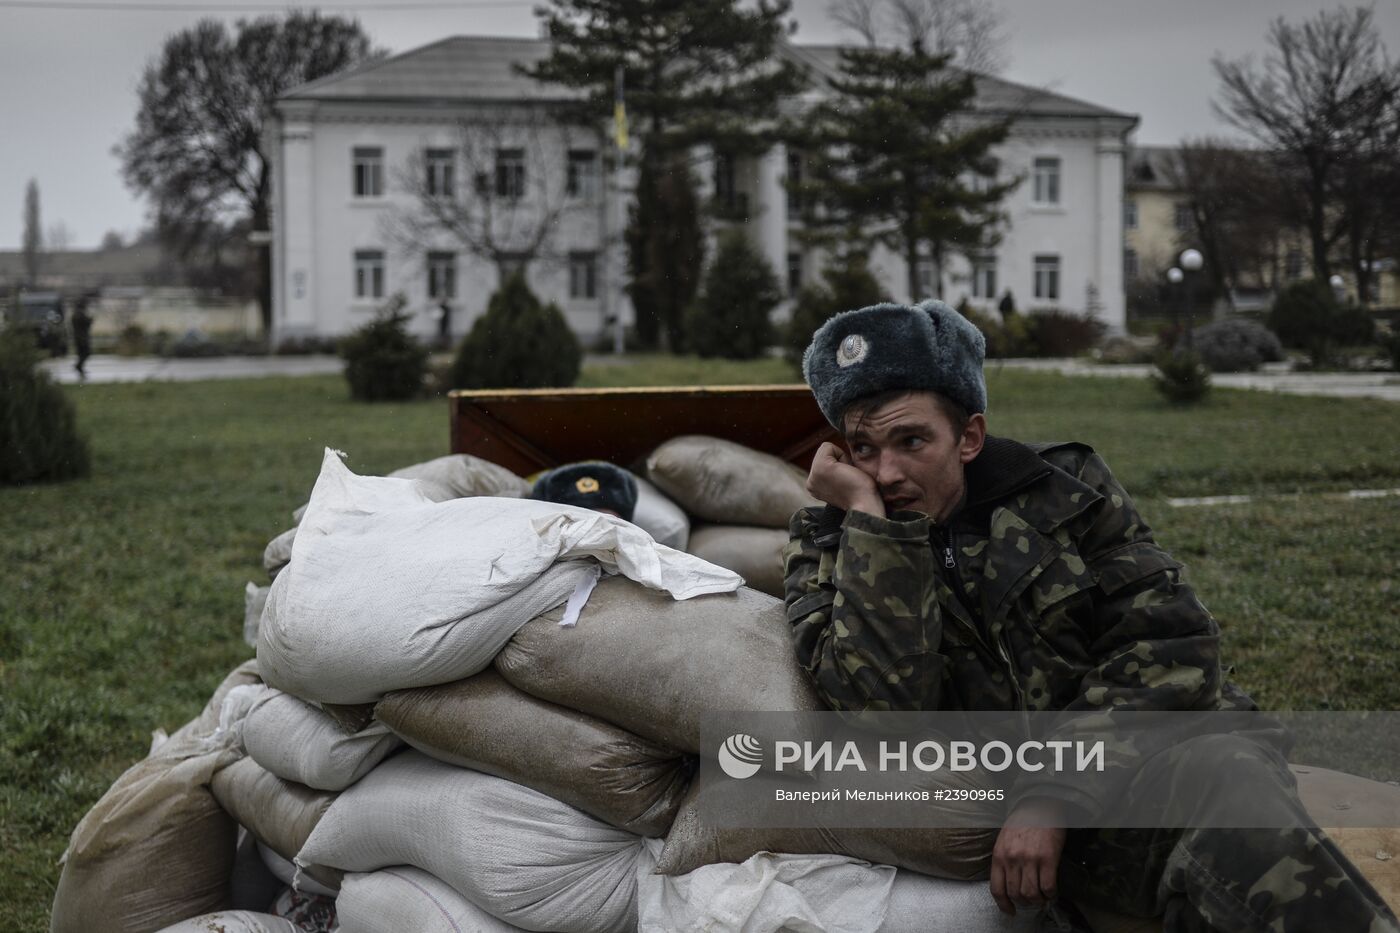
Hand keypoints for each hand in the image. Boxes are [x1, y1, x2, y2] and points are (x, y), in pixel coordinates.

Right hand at [806, 442, 882, 515]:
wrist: (866, 507)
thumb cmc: (863, 495)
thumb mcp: (844, 481)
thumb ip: (836, 470)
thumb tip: (842, 458)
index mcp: (814, 487)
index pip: (824, 461)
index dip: (841, 465)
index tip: (848, 481)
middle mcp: (810, 482)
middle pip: (824, 454)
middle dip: (840, 461)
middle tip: (848, 479)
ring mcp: (813, 475)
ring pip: (826, 450)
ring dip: (841, 459)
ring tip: (847, 477)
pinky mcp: (820, 468)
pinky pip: (828, 446)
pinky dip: (841, 455)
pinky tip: (846, 473)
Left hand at [990, 799, 1067, 914]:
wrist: (1040, 804)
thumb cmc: (1023, 822)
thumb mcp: (1004, 839)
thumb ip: (1004, 859)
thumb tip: (1008, 882)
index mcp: (999, 855)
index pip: (996, 888)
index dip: (1004, 905)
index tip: (1010, 911)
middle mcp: (1012, 859)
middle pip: (1015, 894)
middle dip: (1024, 903)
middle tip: (1032, 901)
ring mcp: (1030, 859)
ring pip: (1031, 894)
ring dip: (1038, 901)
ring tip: (1042, 897)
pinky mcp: (1048, 858)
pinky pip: (1048, 886)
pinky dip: (1051, 894)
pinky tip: (1052, 891)